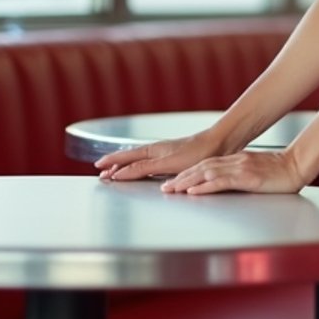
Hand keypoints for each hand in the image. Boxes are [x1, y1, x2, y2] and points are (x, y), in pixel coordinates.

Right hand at [96, 131, 223, 182]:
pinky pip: (152, 164)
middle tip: (103, 172)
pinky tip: (147, 171)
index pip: (125, 158)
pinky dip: (142, 168)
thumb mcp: (166, 163)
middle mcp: (157, 151)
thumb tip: (118, 173)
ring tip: (118, 171)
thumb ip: (142, 168)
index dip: (112, 163)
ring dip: (128, 166)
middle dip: (116, 165)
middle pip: (130, 158)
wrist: (219, 144)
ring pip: (140, 161)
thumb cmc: (195, 153)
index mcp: (152, 151)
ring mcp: (166, 154)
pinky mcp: (176, 159)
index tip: (99, 168)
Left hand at [160, 149, 305, 195]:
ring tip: (172, 190)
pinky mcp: (247, 178)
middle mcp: (235, 161)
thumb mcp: (257, 172)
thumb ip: (241, 175)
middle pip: (201, 168)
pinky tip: (194, 192)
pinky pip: (221, 182)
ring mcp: (240, 168)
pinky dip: (205, 187)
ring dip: (187, 182)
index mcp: (236, 160)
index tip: (174, 181)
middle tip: (165, 187)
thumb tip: (228, 183)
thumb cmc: (282, 172)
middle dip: (181, 178)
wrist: (298, 166)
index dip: (188, 173)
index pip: (206, 165)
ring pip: (206, 173)